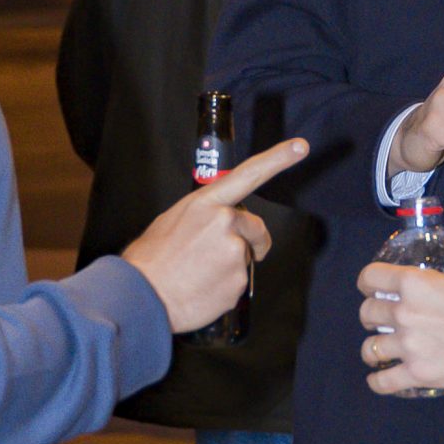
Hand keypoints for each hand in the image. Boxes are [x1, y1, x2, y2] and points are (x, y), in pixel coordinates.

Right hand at [123, 138, 308, 335]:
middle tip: (220, 256)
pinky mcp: (239, 281)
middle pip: (256, 228)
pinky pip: (239, 282)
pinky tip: (202, 287)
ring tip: (199, 273)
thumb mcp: (173, 220)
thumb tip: (213, 223)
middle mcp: (225, 222)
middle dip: (249, 241)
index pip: (249, 174)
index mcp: (207, 203)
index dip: (277, 158)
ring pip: (245, 257)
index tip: (300, 147)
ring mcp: (235, 252)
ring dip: (230, 265)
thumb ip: (202, 216)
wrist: (142, 296)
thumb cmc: (152, 258)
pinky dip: (225, 286)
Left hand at [357, 264, 443, 395]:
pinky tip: (380, 379)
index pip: (371, 277)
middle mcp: (404, 313)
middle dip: (372, 316)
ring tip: (382, 350)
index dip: (369, 282)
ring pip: (369, 348)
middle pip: (367, 313)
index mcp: (415, 283)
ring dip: (374, 348)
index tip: (373, 288)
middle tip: (382, 320)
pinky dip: (378, 382)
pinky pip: (383, 382)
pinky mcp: (416, 375)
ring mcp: (407, 346)